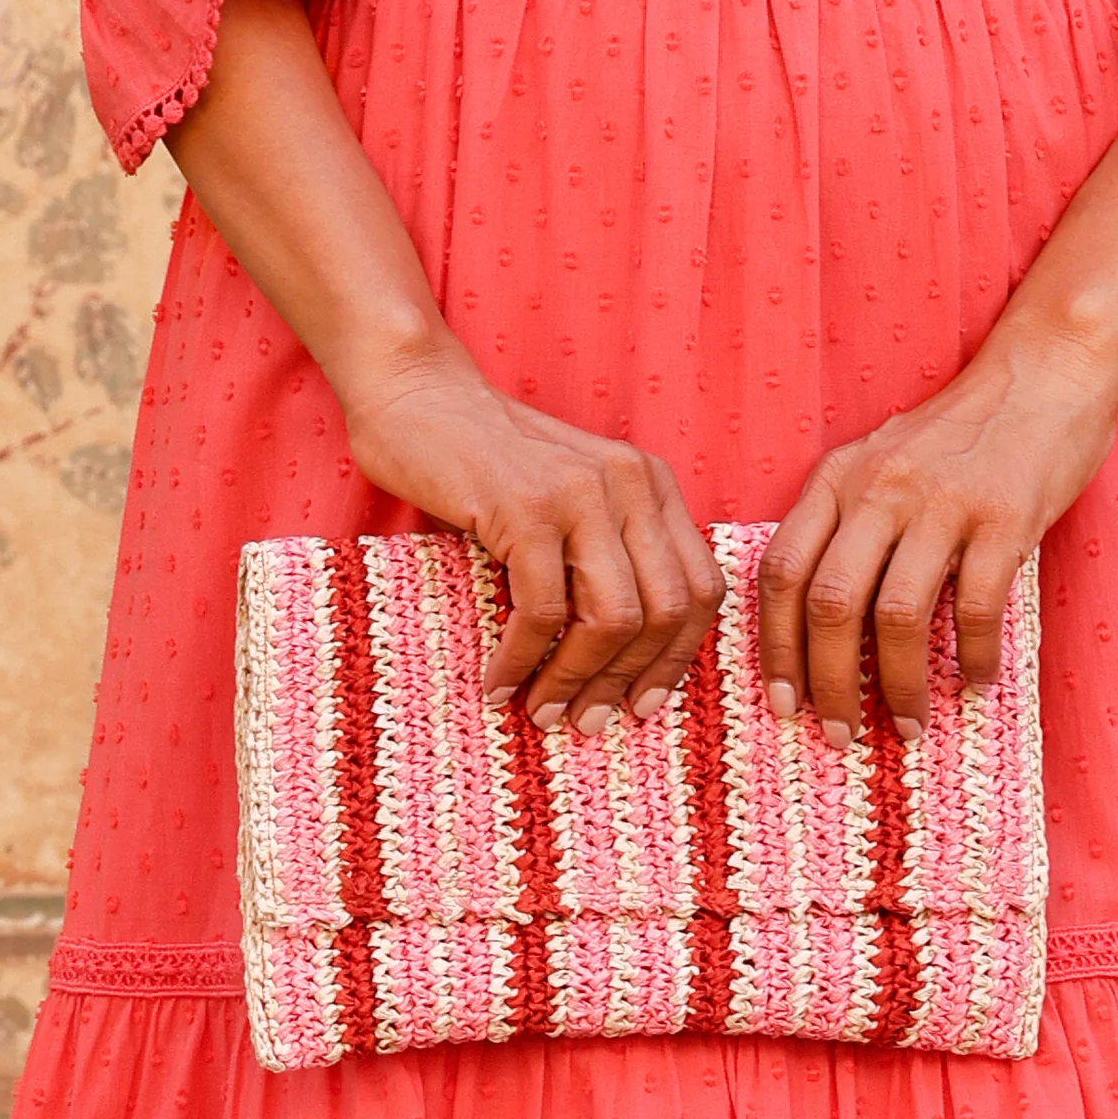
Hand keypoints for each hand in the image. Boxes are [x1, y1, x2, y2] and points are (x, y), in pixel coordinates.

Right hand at [343, 344, 724, 732]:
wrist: (416, 396)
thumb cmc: (484, 463)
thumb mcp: (568, 502)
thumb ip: (602, 556)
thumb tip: (618, 663)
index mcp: (652, 485)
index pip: (701, 587)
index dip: (678, 658)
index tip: (642, 704)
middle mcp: (631, 484)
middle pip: (666, 610)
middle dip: (630, 680)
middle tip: (589, 722)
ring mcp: (582, 493)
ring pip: (614, 617)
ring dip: (577, 679)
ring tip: (544, 712)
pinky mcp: (527, 508)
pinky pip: (543, 610)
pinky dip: (522, 659)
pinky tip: (499, 683)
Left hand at [757, 327, 1117, 745]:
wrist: (1045, 370)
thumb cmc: (959, 431)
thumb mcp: (879, 462)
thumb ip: (845, 523)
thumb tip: (817, 624)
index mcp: (837, 479)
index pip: (781, 572)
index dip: (775, 647)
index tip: (782, 701)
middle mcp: (878, 489)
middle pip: (828, 603)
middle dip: (827, 684)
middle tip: (839, 735)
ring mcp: (941, 502)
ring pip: (896, 616)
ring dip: (898, 685)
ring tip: (909, 726)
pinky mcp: (1004, 516)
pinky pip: (976, 607)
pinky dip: (973, 657)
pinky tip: (976, 683)